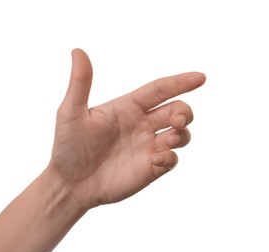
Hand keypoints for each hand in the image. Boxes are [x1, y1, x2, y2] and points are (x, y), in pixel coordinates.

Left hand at [48, 49, 205, 209]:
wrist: (70, 183)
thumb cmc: (68, 146)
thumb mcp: (71, 113)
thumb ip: (80, 83)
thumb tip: (78, 51)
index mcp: (127, 107)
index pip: (159, 89)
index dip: (180, 82)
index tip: (200, 77)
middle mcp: (141, 125)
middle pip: (176, 110)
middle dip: (184, 112)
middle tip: (176, 121)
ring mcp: (147, 146)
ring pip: (180, 135)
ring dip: (182, 134)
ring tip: (169, 139)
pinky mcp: (149, 168)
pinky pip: (171, 160)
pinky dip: (170, 157)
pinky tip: (156, 160)